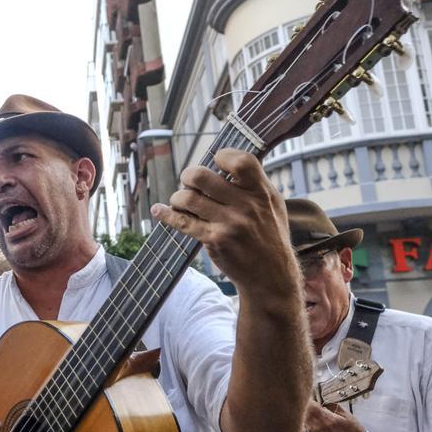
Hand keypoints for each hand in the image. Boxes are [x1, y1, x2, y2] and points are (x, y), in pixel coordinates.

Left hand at [150, 148, 298, 295]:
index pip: (240, 161)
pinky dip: (166, 214)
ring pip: (187, 198)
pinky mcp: (214, 240)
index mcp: (261, 192)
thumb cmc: (270, 236)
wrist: (271, 276)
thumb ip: (254, 183)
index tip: (216, 162)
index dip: (223, 156)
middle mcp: (246, 206)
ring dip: (178, 198)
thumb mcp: (272, 205)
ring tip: (182, 202)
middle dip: (188, 175)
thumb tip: (228, 160)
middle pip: (201, 176)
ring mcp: (229, 224)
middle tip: (189, 182)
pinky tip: (158, 210)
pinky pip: (182, 222)